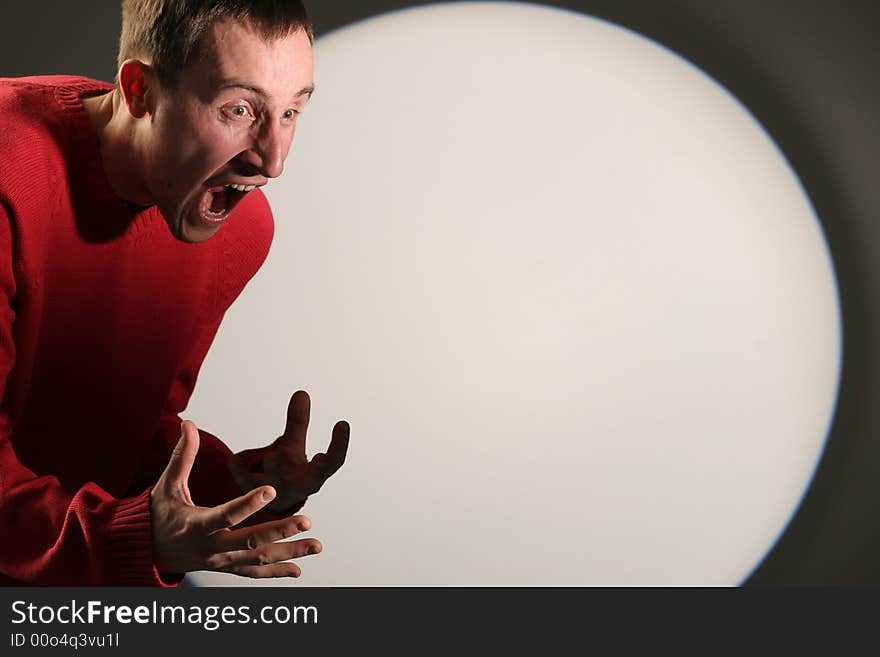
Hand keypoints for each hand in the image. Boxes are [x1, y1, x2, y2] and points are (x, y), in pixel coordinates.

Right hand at [150, 420, 321, 577]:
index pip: (226, 515)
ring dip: (288, 552)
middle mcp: (210, 548)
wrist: (147, 551)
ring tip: (316, 545)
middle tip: (306, 519)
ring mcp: (220, 561)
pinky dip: (276, 572)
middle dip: (279, 531)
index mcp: (196, 525)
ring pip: (257, 559)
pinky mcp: (226, 568)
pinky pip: (253, 573)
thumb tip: (189, 423)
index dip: (248, 504)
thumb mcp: (167, 485)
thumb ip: (183, 455)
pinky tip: (298, 570)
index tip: (271, 489)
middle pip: (249, 541)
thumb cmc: (159, 514)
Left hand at [227, 390, 349, 513]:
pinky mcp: (254, 495)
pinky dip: (239, 471)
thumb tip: (301, 392)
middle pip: (314, 479)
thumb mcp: (294, 446)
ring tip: (272, 456)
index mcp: (314, 475)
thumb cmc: (288, 471)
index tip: (342, 423)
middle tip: (321, 455)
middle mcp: (299, 486)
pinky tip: (231, 460)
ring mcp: (277, 493)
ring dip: (276, 471)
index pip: (334, 461)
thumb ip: (298, 422)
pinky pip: (246, 482)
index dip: (340, 444)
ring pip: (278, 483)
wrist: (270, 503)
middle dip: (319, 468)